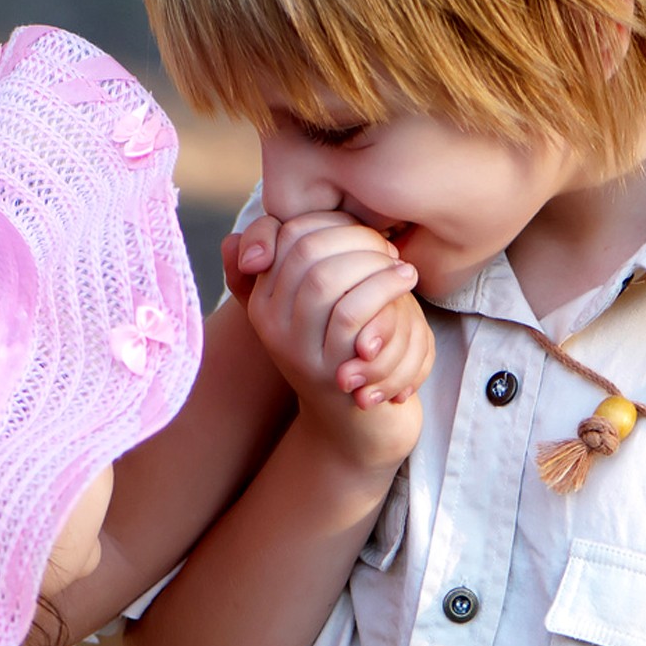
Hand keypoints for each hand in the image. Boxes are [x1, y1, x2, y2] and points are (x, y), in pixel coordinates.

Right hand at [227, 215, 432, 409]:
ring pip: (324, 280)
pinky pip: (351, 316)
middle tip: (389, 249)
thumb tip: (237, 241)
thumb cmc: (348, 349)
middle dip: (355, 238)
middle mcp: (270, 324)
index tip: (366, 233)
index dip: (332, 221)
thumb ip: (292, 261)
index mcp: (262, 298)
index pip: (286, 234)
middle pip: (304, 251)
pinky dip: (383, 289)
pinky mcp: (329, 372)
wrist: (361, 424)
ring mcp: (297, 349)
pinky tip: (407, 284)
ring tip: (401, 267)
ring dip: (371, 263)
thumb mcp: (319, 302)